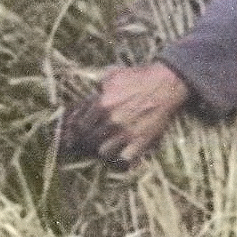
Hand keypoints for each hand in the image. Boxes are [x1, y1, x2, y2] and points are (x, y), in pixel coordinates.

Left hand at [61, 62, 191, 167]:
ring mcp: (126, 132)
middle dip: (84, 143)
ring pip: (103, 152)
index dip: (72, 133)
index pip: (78, 124)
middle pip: (88, 140)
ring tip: (101, 149)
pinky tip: (118, 157)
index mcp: (102, 103)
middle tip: (84, 145)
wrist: (166, 84)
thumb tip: (87, 96)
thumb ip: (97, 87)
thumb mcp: (113, 76)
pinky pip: (125, 159)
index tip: (69, 137)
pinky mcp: (141, 141)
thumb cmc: (139, 77)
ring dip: (100, 151)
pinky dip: (119, 161)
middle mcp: (111, 120)